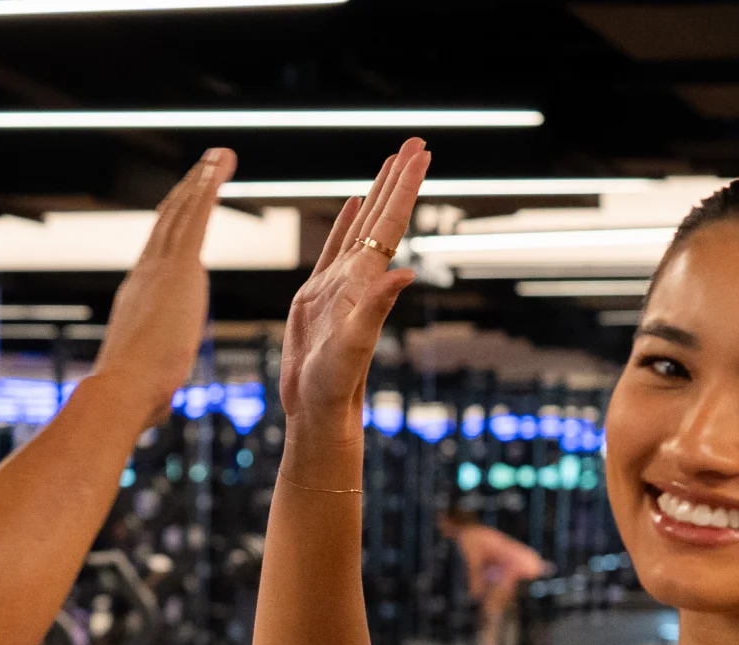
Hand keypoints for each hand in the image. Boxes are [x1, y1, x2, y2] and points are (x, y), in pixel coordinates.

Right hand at [91, 147, 237, 423]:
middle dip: (186, 193)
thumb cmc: (133, 400)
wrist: (121, 390)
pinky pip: (197, 216)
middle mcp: (144, 274)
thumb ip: (157, 385)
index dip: (170, 229)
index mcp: (138, 299)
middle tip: (202, 168)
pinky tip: (220, 165)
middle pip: (168, 223)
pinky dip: (208, 187)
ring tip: (219, 156)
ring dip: (201, 180)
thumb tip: (157, 408)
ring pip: (183, 211)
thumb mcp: (150, 385)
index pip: (157, 255)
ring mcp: (159, 268)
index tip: (182, 209)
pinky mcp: (179, 268)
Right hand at [280, 138, 429, 445]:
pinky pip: (335, 246)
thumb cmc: (336, 382)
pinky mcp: (318, 295)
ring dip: (378, 193)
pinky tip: (356, 203)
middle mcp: (359, 276)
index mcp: (367, 280)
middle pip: (383, 216)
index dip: (406, 187)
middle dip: (399, 178)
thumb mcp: (356, 343)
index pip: (391, 223)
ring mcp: (339, 283)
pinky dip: (347, 222)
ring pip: (363, 226)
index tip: (422, 153)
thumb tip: (404, 274)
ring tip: (391, 161)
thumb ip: (377, 307)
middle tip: (416, 142)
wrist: (317, 407)